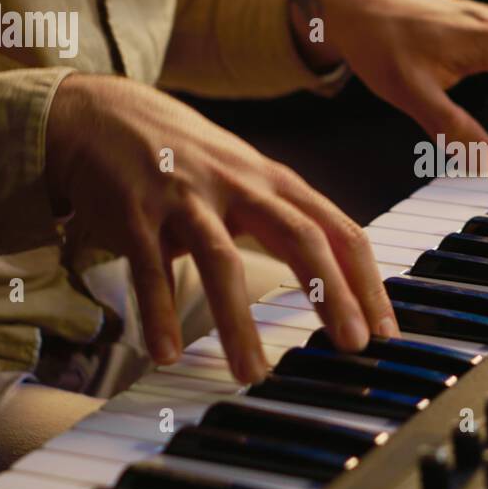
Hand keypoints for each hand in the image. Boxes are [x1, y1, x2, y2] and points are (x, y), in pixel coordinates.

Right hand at [44, 74, 397, 382]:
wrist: (101, 113)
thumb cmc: (186, 156)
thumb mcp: (248, 176)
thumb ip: (288, 220)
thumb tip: (340, 279)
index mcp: (274, 181)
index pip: (339, 229)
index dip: (367, 280)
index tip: (386, 329)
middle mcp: (238, 184)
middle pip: (299, 237)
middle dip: (330, 293)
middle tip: (352, 345)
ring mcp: (186, 197)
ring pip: (222, 260)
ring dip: (239, 323)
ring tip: (253, 375)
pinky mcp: (134, 213)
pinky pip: (149, 270)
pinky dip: (158, 313)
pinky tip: (167, 353)